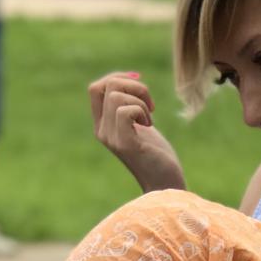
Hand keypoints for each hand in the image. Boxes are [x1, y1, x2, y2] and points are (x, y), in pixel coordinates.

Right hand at [86, 72, 184, 190]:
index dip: (118, 77)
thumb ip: (130, 106)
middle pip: (106, 86)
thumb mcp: (140, 124)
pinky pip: (124, 111)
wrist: (165, 183)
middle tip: (150, 105)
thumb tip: (131, 79)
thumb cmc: (156, 154)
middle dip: (134, 86)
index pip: (95, 88)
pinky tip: (149, 125)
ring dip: (140, 100)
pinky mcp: (124, 144)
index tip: (139, 83)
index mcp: (102, 125)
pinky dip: (140, 111)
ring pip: (115, 96)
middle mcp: (101, 131)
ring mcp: (111, 138)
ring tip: (150, 118)